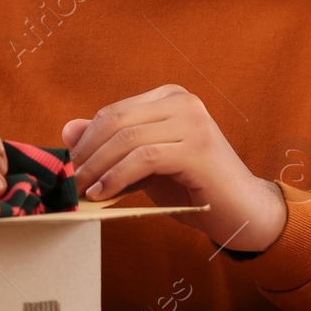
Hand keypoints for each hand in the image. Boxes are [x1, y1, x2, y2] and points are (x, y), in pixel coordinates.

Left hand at [63, 84, 287, 251]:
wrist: (243, 212)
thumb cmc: (194, 188)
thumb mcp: (145, 164)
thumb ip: (112, 145)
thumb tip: (67, 130)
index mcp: (170, 98)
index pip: (114, 112)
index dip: (86, 140)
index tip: (68, 167)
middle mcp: (183, 102)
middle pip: (117, 120)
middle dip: (87, 153)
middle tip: (69, 181)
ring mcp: (193, 123)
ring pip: (127, 139)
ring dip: (97, 168)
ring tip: (82, 191)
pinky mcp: (197, 149)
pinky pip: (144, 158)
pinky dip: (117, 177)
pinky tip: (103, 194)